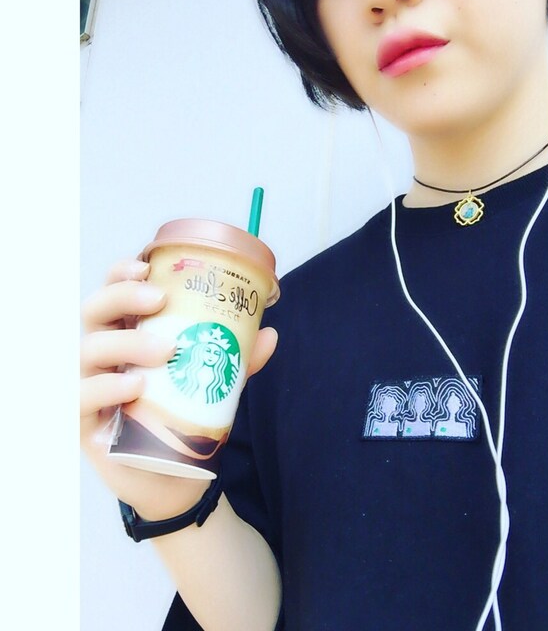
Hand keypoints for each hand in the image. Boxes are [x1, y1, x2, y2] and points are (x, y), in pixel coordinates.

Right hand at [80, 258, 277, 519]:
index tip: (146, 266)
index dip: (122, 275)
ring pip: (87, 350)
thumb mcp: (214, 382)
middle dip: (123, 296)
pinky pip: (82, 397)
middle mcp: (104, 357)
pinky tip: (134, 387)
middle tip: (160, 300)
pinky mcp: (85, 423)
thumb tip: (269, 334)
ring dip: (126, 342)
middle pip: (94, 312)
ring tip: (166, 350)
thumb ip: (236, 359)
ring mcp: (90, 387)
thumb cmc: (186, 418)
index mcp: (128, 336)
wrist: (177, 478)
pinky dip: (107, 388)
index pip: (114, 294)